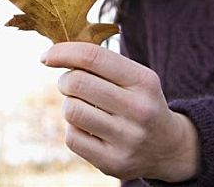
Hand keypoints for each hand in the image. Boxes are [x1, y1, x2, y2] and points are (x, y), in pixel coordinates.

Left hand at [41, 42, 199, 181]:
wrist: (167, 148)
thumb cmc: (137, 101)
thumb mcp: (133, 77)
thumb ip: (101, 63)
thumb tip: (54, 52)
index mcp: (144, 81)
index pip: (93, 57)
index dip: (62, 52)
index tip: (46, 57)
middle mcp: (139, 109)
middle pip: (77, 83)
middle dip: (65, 81)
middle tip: (71, 85)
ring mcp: (127, 139)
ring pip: (71, 111)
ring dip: (69, 105)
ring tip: (83, 107)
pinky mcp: (114, 162)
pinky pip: (72, 137)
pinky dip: (74, 129)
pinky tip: (89, 129)